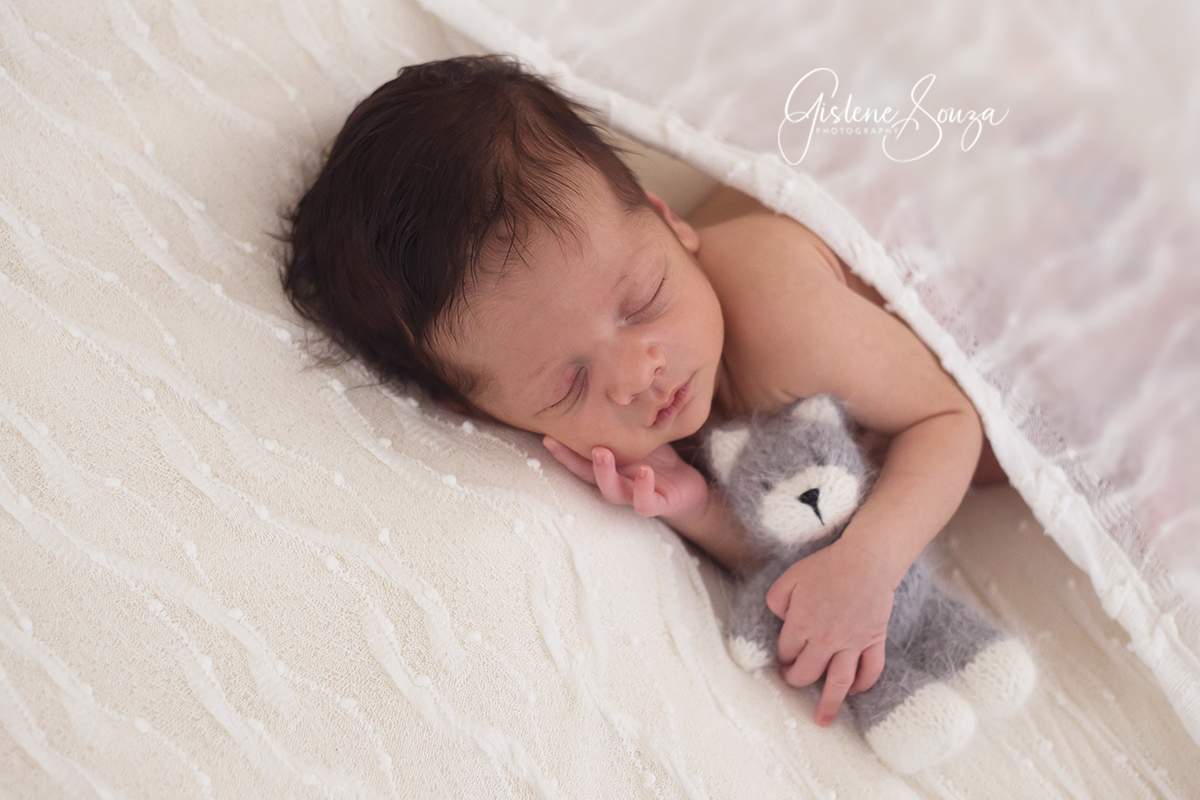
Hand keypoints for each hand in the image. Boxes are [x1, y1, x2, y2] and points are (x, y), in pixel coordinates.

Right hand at [543, 436, 708, 519]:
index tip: (546, 433)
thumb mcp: (643, 437)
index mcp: (611, 465)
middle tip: (558, 441)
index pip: (580, 457)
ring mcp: (634, 496)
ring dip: (603, 473)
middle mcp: (617, 481)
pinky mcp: (657, 505)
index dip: (562, 449)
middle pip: (587, 475)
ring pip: (612, 491)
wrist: (690, 489)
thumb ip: (628, 421)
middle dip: (571, 459)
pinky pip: (645, 502)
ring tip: (601, 452)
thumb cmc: (661, 460)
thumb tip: (612, 383)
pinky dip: (643, 489)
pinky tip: (645, 473)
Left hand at [764, 536, 893, 726]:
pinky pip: (871, 669)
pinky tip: (856, 692)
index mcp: (802, 624)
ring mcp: (852, 643)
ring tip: (823, 721)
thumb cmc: (827, 566)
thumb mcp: (790, 577)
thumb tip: (781, 620)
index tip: (783, 657)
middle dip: (796, 680)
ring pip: (839, 681)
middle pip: (808, 673)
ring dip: (830, 703)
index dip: (783, 657)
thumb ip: (777, 601)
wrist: (867, 560)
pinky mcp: (874, 640)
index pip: (787, 653)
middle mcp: (826, 640)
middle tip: (793, 680)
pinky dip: (864, 684)